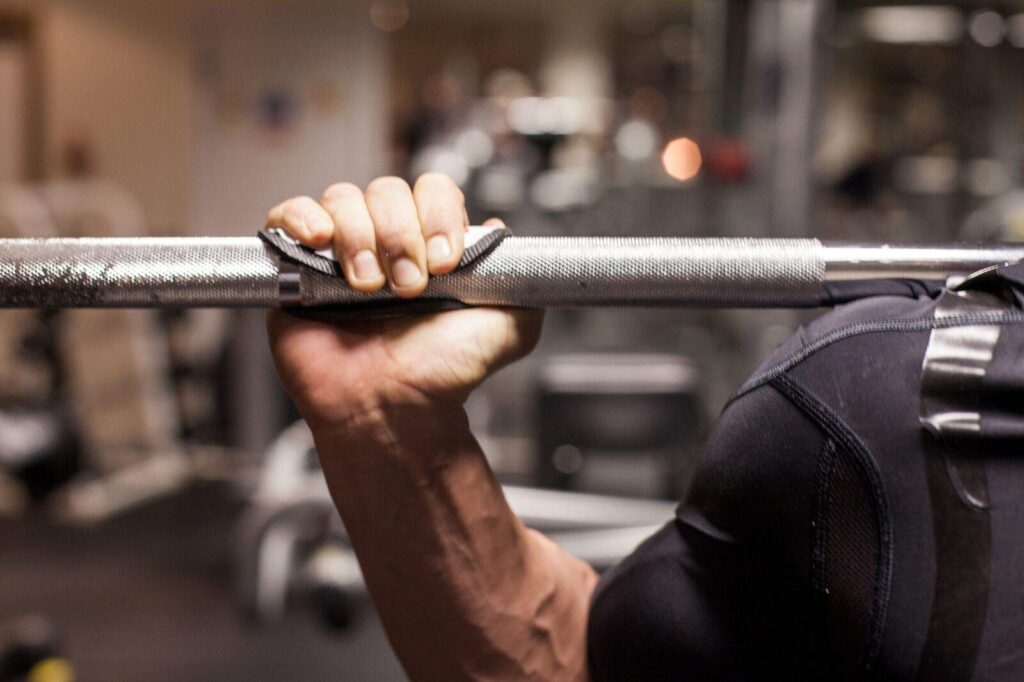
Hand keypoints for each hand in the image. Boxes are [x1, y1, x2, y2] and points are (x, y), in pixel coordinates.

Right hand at [266, 173, 542, 430]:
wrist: (393, 410)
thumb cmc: (443, 376)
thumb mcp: (509, 329)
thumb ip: (522, 280)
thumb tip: (499, 231)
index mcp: (431, 245)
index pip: (434, 190)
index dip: (438, 214)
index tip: (446, 262)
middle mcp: (386, 242)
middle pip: (387, 190)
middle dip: (401, 235)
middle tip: (409, 288)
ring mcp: (339, 253)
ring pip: (343, 199)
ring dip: (360, 238)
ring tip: (370, 289)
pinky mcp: (296, 268)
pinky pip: (287, 214)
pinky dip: (301, 217)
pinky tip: (319, 242)